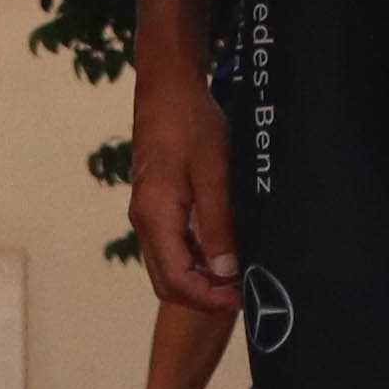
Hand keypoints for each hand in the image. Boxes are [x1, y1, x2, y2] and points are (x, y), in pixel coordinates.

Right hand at [125, 82, 238, 315]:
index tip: (243, 297)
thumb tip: (226, 272)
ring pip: (168, 268)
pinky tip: (222, 253)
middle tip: (243, 293)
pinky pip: (170, 248)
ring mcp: (147, 215)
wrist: (167, 90)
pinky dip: (195, 261)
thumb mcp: (213, 174)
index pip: (177, 281)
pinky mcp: (154, 206)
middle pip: (167, 283)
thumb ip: (218, 225)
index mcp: (155, 217)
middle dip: (204, 297)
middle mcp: (145, 222)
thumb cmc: (190, 124)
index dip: (210, 298)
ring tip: (237, 276)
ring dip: (200, 281)